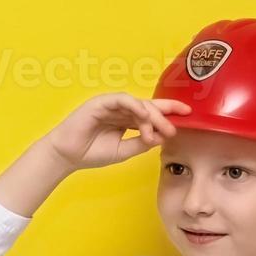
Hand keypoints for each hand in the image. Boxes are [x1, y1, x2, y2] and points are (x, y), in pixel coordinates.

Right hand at [41, 93, 191, 172]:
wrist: (67, 156)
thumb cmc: (91, 153)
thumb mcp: (124, 151)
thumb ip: (142, 142)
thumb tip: (161, 137)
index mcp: (126, 119)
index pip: (152, 111)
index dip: (170, 110)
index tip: (188, 114)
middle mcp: (121, 109)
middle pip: (149, 106)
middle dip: (164, 116)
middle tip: (173, 129)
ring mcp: (111, 104)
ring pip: (139, 103)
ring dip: (151, 116)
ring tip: (158, 130)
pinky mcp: (101, 102)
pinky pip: (123, 99)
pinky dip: (135, 107)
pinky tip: (144, 117)